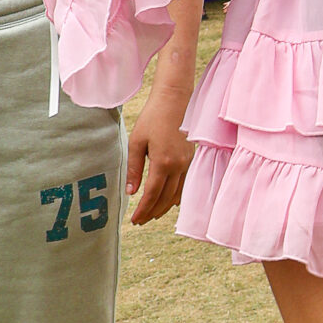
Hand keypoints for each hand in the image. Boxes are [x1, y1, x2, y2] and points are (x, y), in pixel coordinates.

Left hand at [127, 75, 196, 224]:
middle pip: (166, 199)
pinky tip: (169, 200)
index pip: (152, 194)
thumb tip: (131, 191)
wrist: (174, 101)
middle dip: (152, 212)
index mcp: (163, 162)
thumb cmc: (152, 119)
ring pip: (177, 194)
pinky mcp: (192, 159)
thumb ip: (134, 168)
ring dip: (164, 207)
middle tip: (140, 220)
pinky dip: (176, 197)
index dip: (143, 210)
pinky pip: (185, 185)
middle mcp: (178, 166)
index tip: (135, 219)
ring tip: (152, 214)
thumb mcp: (137, 142)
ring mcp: (188, 163)